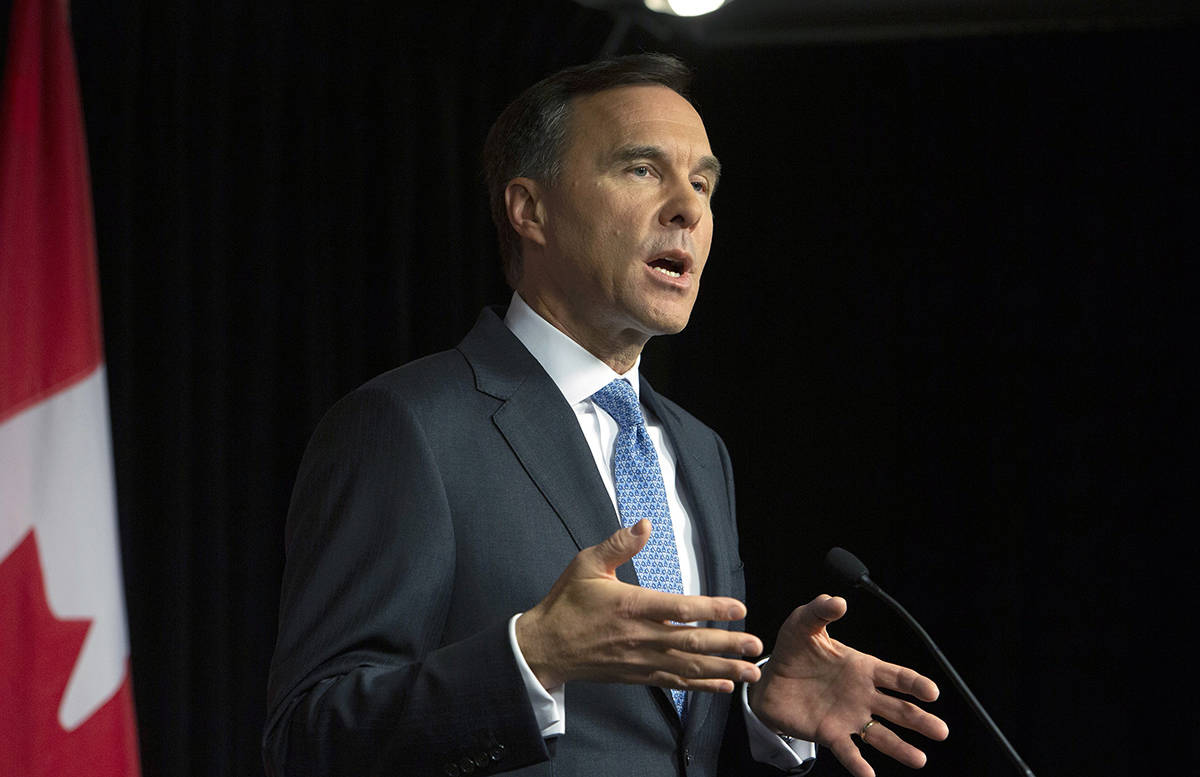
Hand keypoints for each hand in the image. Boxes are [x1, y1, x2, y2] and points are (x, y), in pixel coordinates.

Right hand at [515, 519, 763, 691]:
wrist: (544, 647)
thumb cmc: (566, 603)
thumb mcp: (587, 564)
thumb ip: (619, 545)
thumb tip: (646, 523)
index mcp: (631, 606)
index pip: (679, 607)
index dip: (711, 608)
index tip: (738, 608)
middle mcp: (640, 636)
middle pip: (691, 642)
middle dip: (727, 645)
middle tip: (755, 645)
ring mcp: (640, 660)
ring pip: (688, 667)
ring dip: (722, 670)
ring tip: (750, 672)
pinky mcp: (637, 675)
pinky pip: (675, 682)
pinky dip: (701, 686)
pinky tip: (723, 686)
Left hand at [748, 595, 948, 776]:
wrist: (769, 679)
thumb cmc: (793, 650)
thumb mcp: (804, 624)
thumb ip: (820, 610)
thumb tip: (838, 600)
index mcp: (863, 668)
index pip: (896, 676)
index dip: (915, 684)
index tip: (932, 693)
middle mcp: (862, 695)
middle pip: (898, 710)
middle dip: (920, 720)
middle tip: (941, 731)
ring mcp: (849, 717)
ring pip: (881, 735)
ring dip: (901, 748)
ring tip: (920, 760)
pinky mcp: (830, 733)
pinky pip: (848, 751)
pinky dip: (858, 764)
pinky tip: (869, 776)